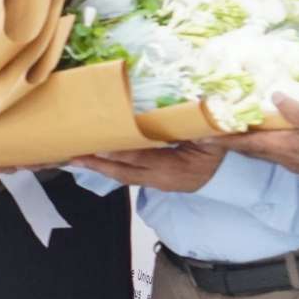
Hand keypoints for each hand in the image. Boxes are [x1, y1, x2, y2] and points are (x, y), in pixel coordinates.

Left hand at [71, 141, 226, 192]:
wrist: (225, 174)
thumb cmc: (218, 151)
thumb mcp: (216, 139)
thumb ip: (209, 130)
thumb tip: (204, 115)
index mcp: (178, 167)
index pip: (143, 158)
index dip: (121, 153)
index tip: (100, 146)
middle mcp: (163, 178)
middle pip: (125, 172)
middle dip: (98, 165)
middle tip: (74, 155)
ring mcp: (157, 183)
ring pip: (123, 176)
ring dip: (100, 167)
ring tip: (77, 158)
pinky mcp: (153, 182)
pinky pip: (128, 176)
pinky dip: (110, 168)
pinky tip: (95, 161)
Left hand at [211, 93, 298, 183]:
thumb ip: (295, 110)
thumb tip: (273, 95)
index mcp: (280, 147)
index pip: (243, 142)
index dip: (222, 138)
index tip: (200, 135)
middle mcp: (282, 157)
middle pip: (248, 149)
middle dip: (230, 141)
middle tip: (213, 133)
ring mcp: (293, 161)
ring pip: (262, 152)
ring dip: (248, 143)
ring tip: (236, 133)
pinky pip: (276, 153)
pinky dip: (265, 145)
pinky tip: (272, 139)